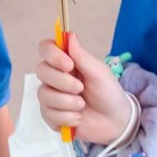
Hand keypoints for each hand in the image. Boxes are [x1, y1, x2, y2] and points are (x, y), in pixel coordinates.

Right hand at [36, 31, 134, 145]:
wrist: (116, 122)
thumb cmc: (108, 92)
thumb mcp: (99, 72)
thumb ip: (82, 55)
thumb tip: (69, 34)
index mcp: (66, 62)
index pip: (46, 49)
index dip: (53, 55)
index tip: (69, 65)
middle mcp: (55, 77)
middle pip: (41, 71)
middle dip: (62, 82)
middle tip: (81, 89)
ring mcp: (51, 97)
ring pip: (44, 94)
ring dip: (66, 102)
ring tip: (82, 106)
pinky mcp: (51, 116)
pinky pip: (48, 114)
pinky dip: (66, 117)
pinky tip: (78, 118)